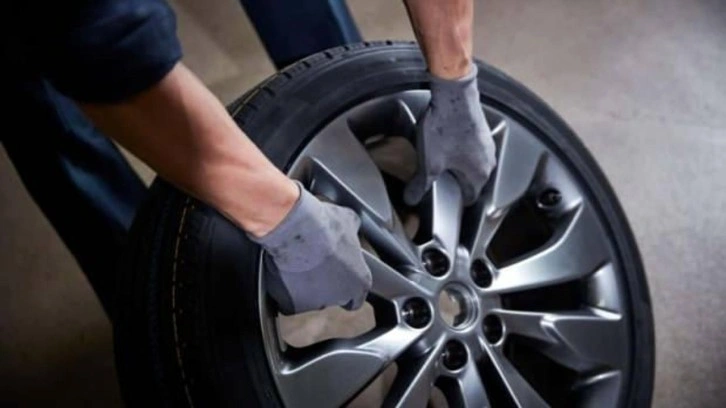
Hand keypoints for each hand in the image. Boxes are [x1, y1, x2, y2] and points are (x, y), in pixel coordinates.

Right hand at [248, 183, 371, 313]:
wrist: (292, 230)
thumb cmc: (323, 225)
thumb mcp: (347, 219)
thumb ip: (353, 229)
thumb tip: (352, 226)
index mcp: (358, 281)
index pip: (357, 295)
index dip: (347, 284)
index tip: (339, 274)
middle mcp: (339, 297)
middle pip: (333, 297)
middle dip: (325, 282)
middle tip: (315, 261)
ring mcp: (314, 303)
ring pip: (310, 298)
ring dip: (305, 284)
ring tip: (297, 260)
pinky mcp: (290, 305)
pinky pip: (288, 298)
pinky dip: (285, 287)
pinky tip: (283, 269)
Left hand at [405, 64, 496, 205]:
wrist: (453, 94)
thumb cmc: (446, 127)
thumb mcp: (429, 163)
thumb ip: (421, 185)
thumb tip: (412, 199)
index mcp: (480, 174)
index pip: (469, 198)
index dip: (453, 201)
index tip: (441, 200)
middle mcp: (488, 161)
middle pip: (470, 181)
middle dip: (452, 182)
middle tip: (435, 180)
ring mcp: (487, 144)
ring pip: (470, 164)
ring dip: (455, 165)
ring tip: (437, 160)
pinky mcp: (481, 131)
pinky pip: (471, 149)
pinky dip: (458, 150)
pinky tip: (444, 143)